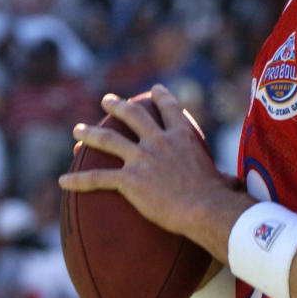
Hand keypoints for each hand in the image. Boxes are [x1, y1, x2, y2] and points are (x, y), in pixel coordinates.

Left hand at [58, 84, 234, 239]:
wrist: (205, 207)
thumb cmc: (220, 197)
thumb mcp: (223, 178)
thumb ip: (223, 177)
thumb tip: (234, 186)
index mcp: (183, 136)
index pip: (170, 108)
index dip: (161, 96)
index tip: (154, 89)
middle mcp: (160, 141)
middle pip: (133, 115)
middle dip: (117, 106)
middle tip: (106, 100)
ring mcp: (142, 159)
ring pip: (108, 140)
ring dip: (90, 133)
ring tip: (77, 129)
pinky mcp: (130, 180)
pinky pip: (97, 178)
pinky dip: (78, 180)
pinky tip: (63, 180)